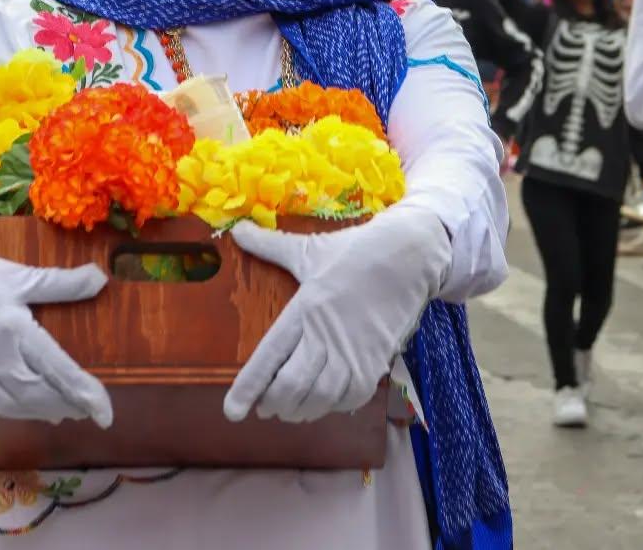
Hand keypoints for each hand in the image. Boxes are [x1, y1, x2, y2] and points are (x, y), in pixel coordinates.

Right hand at [0, 228, 111, 425]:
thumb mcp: (19, 275)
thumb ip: (62, 283)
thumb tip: (102, 277)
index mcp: (11, 325)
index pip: (56, 367)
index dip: (83, 393)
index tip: (106, 414)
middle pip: (34, 394)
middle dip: (64, 405)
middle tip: (85, 409)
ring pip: (9, 406)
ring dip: (38, 411)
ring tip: (60, 411)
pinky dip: (7, 409)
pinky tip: (23, 405)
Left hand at [224, 208, 450, 423]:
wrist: (410, 257)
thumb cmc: (354, 251)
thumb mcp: (309, 248)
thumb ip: (269, 246)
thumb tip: (237, 230)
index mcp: (306, 307)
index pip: (270, 355)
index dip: (249, 387)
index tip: (232, 412)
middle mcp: (328, 334)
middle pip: (292, 385)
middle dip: (272, 403)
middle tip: (262, 407)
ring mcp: (355, 352)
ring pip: (320, 398)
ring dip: (300, 410)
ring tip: (287, 409)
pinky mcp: (377, 363)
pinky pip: (350, 398)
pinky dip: (331, 406)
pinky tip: (321, 401)